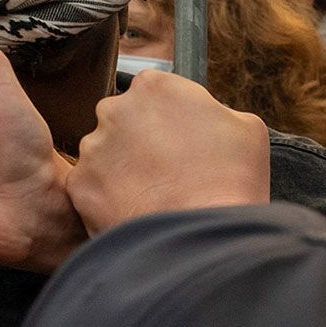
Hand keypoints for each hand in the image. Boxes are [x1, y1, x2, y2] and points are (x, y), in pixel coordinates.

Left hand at [67, 68, 269, 233]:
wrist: (207, 239)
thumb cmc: (233, 182)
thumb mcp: (246, 127)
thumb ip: (214, 109)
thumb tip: (203, 116)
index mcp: (155, 86)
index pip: (152, 93)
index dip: (168, 120)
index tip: (179, 142)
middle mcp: (115, 109)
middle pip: (122, 121)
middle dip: (139, 143)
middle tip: (167, 173)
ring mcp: (93, 148)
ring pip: (104, 156)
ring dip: (122, 172)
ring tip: (154, 198)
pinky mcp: (80, 185)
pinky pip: (91, 190)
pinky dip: (108, 202)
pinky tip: (137, 213)